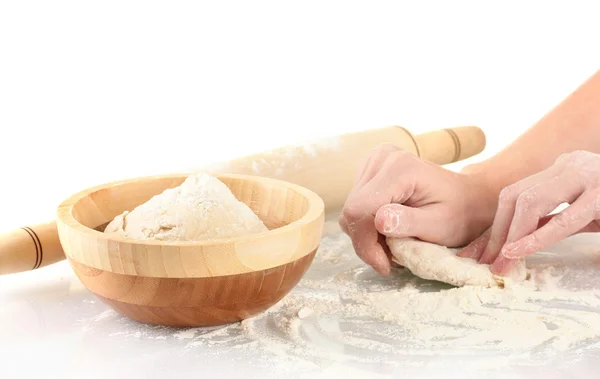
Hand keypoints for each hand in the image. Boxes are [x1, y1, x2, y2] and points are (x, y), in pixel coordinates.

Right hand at [339, 144, 496, 274]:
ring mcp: (374, 161)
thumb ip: (410, 222)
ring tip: (393, 243)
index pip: (359, 209)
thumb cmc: (459, 214)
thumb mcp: (440, 226)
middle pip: (351, 211)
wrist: (467, 198)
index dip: (364, 242)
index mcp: (401, 168)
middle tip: (390, 258)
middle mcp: (382, 158)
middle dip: (367, 242)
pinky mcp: (369, 169)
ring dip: (367, 235)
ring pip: (351, 210)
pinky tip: (389, 229)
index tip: (383, 264)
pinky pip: (356, 205)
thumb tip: (380, 221)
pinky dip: (368, 225)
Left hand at [458, 150, 599, 275]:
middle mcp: (575, 165)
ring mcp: (592, 176)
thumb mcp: (583, 214)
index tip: (477, 253)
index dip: (494, 225)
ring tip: (501, 264)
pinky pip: (566, 218)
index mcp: (566, 167)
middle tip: (484, 263)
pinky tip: (517, 251)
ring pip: (532, 201)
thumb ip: (551, 221)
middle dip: (496, 232)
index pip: (516, 193)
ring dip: (512, 235)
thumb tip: (510, 244)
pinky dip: (538, 236)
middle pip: (516, 195)